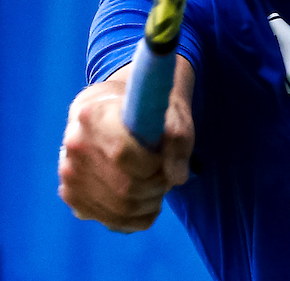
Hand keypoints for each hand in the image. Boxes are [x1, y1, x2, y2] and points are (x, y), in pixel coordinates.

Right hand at [58, 75, 193, 232]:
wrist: (120, 109)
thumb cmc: (151, 110)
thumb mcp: (172, 113)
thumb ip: (178, 139)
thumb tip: (177, 178)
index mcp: (93, 114)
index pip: (121, 153)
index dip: (153, 164)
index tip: (164, 159)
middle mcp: (73, 145)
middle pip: (122, 186)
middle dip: (156, 187)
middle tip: (168, 177)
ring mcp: (69, 173)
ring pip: (117, 209)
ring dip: (149, 205)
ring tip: (159, 187)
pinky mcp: (72, 195)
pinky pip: (108, 221)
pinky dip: (136, 219)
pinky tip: (148, 203)